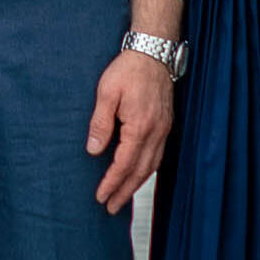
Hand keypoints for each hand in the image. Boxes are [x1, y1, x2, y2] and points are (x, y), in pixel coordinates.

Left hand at [86, 49, 172, 211]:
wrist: (154, 52)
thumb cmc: (128, 69)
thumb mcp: (106, 93)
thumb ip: (100, 124)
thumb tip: (93, 151)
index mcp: (140, 126)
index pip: (124, 164)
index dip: (111, 183)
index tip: (100, 196)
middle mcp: (156, 132)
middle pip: (140, 171)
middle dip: (124, 192)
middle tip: (111, 208)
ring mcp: (164, 129)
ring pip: (151, 166)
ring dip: (136, 184)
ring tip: (122, 196)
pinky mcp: (166, 124)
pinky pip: (158, 155)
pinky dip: (147, 170)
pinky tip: (138, 174)